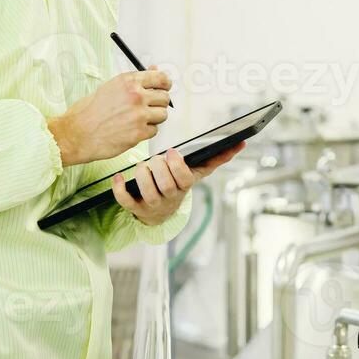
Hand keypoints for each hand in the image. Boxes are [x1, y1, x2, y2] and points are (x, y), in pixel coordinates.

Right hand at [48, 68, 171, 166]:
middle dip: (158, 103)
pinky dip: (146, 132)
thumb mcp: (110, 88)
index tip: (164, 87)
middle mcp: (136, 96)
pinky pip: (154, 131)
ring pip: (162, 115)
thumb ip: (134, 81)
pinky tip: (132, 130)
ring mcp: (139, 115)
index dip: (165, 84)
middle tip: (147, 107)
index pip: (160, 78)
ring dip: (154, 118)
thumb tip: (153, 69)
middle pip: (164, 98)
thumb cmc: (88, 112)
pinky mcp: (139, 133)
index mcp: (128, 82)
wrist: (77, 134)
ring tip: (138, 120)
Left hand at [110, 142, 246, 226]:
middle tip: (155, 159)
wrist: (159, 214)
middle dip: (157, 167)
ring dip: (141, 175)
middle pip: (165, 184)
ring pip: (147, 192)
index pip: (184, 178)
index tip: (172, 153)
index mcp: (184, 186)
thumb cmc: (175, 184)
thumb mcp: (195, 173)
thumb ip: (216, 159)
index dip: (177, 166)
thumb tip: (240, 144)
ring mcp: (153, 205)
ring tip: (141, 166)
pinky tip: (118, 177)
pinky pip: (126, 202)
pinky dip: (120, 189)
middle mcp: (170, 198)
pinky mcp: (137, 210)